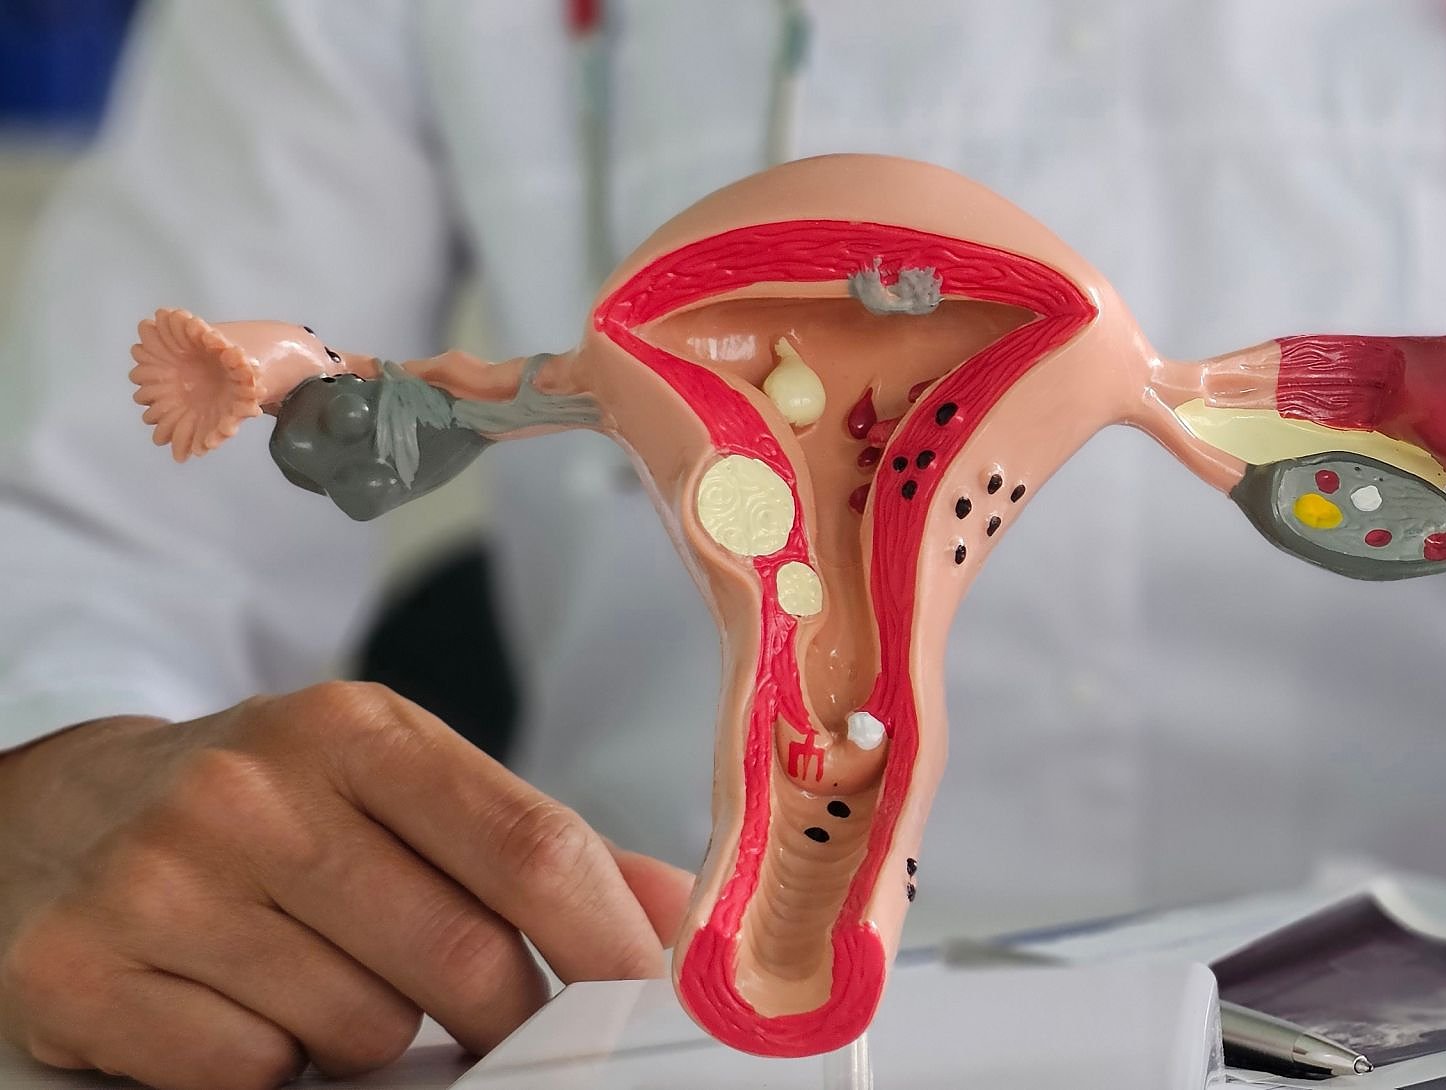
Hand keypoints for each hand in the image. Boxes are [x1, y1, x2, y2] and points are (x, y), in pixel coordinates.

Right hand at [0, 683, 695, 1088]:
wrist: (61, 814)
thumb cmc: (270, 810)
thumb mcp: (400, 785)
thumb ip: (536, 847)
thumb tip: (674, 918)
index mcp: (356, 728)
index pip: (533, 850)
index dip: (611, 945)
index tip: (648, 1003)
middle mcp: (250, 790)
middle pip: (465, 960)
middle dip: (505, 1018)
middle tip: (490, 1022)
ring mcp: (158, 882)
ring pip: (365, 1033)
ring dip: (376, 1041)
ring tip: (326, 984)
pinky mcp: (82, 973)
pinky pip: (253, 1075)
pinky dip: (271, 1067)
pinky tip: (243, 1010)